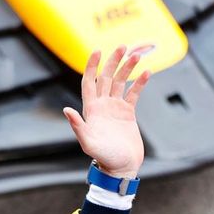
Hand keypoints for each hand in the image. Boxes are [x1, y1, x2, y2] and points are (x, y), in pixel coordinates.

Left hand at [63, 46, 149, 177]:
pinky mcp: (128, 113)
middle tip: (122, 46)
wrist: (121, 167)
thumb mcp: (88, 143)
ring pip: (121, 82)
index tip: (97, 51)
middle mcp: (103, 105)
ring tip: (136, 56)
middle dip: (113, 61)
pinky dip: (140, 82)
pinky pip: (134, 93)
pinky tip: (147, 72)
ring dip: (127, 68)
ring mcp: (116, 108)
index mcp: (91, 109)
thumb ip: (78, 126)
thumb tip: (67, 110)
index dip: (92, 66)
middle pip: (106, 77)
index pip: (89, 82)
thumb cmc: (104, 157)